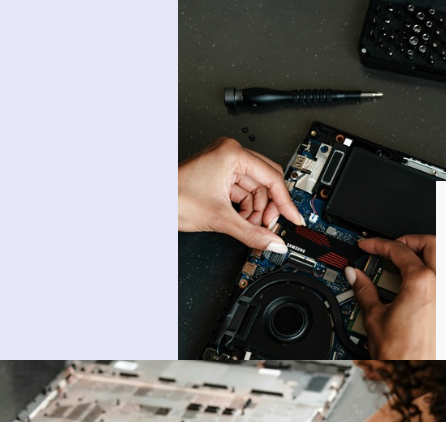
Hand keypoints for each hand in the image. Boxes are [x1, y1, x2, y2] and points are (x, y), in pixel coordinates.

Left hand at [179, 137, 303, 251]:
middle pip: (266, 182)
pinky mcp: (218, 175)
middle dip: (268, 207)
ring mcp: (223, 164)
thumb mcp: (221, 219)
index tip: (294, 218)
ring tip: (249, 227)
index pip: (272, 178)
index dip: (285, 202)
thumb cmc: (174, 198)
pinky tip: (241, 221)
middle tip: (269, 227)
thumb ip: (252, 233)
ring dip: (255, 211)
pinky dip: (244, 208)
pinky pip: (241, 192)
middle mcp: (230, 154)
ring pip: (254, 189)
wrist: (151, 203)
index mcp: (233, 154)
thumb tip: (274, 242)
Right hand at [347, 235, 435, 358]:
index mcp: (422, 282)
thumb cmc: (403, 355)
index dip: (378, 244)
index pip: (399, 250)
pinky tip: (422, 284)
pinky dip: (436, 276)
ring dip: (428, 255)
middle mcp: (443, 285)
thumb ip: (364, 290)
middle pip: (432, 244)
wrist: (417, 376)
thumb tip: (355, 276)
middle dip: (410, 240)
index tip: (368, 246)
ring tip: (408, 260)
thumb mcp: (374, 318)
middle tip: (392, 247)